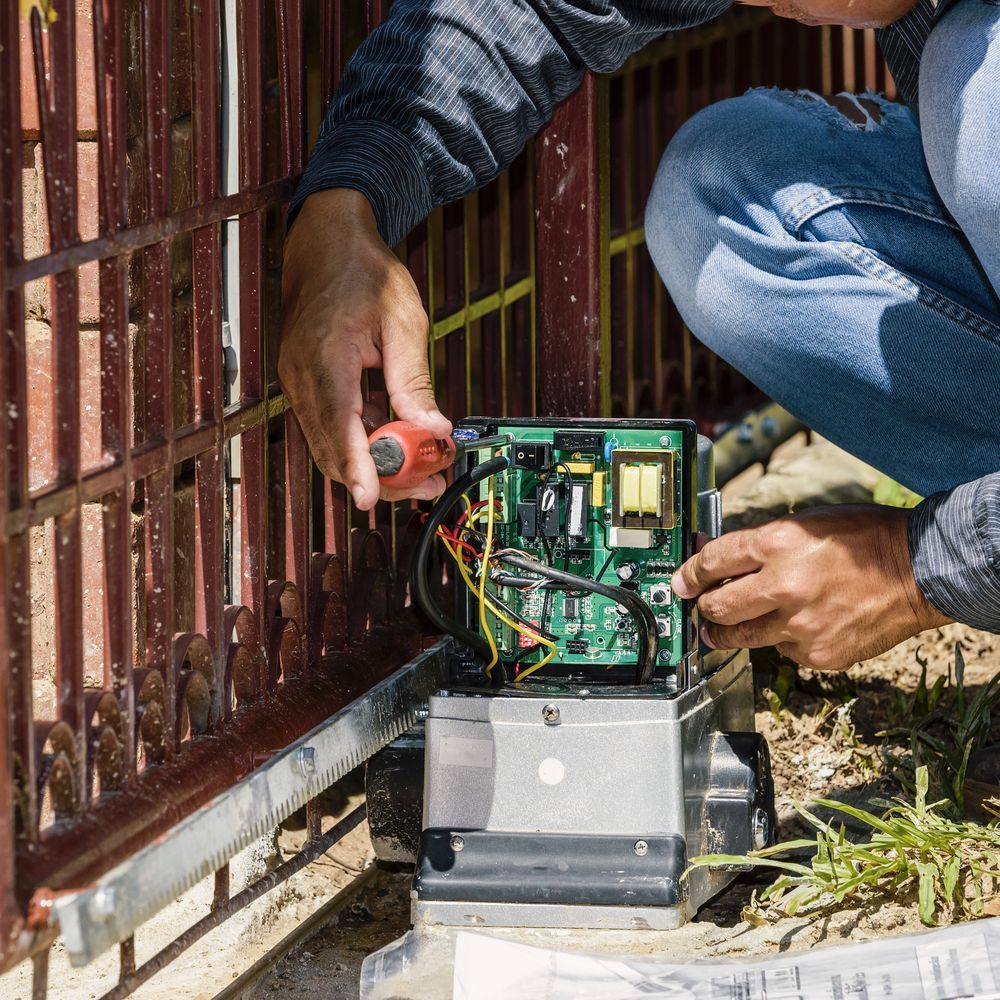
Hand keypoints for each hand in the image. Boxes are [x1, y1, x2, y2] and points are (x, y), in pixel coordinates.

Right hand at [279, 189, 451, 509]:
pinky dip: (363, 441)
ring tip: (425, 466)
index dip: (357, 468)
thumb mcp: (404, 320)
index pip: (338, 427)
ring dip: (375, 462)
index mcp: (325, 356)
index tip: (370, 498)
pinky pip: (332, 427)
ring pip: (332, 445)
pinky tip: (399, 439)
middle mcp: (302, 375)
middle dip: (381, 476)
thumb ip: (414, 380)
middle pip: (334, 450)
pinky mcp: (306, 384)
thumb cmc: (363, 272)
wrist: (326, 242)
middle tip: (428, 482)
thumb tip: (433, 429)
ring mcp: (298, 382)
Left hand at [671, 504, 952, 669]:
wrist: (921, 572)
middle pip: (716, 606)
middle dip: (702, 607)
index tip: (681, 582)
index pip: (713, 561)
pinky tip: (794, 625)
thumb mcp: (806, 524)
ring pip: (739, 636)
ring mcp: (799, 624)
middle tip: (701, 607)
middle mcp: (784, 585)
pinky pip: (780, 650)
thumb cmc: (865, 540)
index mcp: (778, 543)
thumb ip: (760, 543)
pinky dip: (779, 640)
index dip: (689, 573)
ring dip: (726, 631)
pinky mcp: (815, 653)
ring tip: (723, 627)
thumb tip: (718, 555)